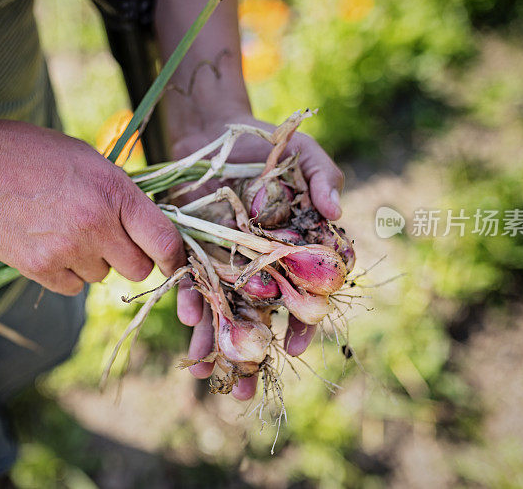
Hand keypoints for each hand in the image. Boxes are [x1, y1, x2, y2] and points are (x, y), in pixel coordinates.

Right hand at [0, 120, 185, 294]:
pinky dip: (65, 273)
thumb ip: (121, 195)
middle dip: (128, 258)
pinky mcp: (39, 268)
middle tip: (106, 238)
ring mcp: (68, 249)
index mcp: (115, 190)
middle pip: (138, 269)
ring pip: (103, 277)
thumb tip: (150, 228)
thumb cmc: (30, 155)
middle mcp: (97, 223)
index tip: (170, 261)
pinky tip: (46, 243)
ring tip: (63, 229)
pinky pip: (73, 287)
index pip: (165, 240)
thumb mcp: (88, 160)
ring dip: (91, 262)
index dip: (174, 257)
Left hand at [173, 112, 343, 399]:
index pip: (305, 294)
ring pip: (225, 309)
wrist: (216, 132)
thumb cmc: (271, 145)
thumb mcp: (305, 155)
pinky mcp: (197, 252)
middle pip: (262, 317)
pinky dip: (189, 300)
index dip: (303, 322)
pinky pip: (194, 282)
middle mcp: (264, 265)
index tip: (296, 345)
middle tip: (244, 389)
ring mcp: (230, 262)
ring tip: (205, 370)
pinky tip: (185, 318)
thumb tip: (336, 211)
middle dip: (252, 353)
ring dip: (215, 341)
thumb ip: (324, 180)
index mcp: (297, 251)